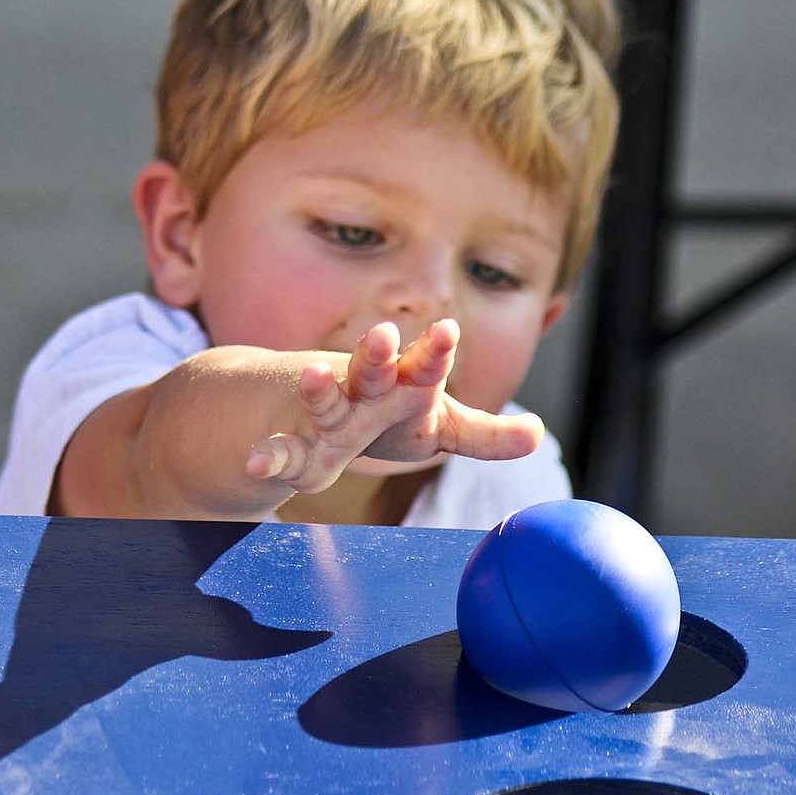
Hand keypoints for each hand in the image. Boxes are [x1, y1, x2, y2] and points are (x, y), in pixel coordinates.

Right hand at [245, 319, 542, 493]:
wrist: (314, 403)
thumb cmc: (390, 415)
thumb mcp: (438, 426)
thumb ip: (484, 434)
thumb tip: (539, 435)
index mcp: (405, 385)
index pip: (424, 365)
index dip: (434, 352)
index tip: (447, 330)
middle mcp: (364, 391)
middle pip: (373, 371)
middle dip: (378, 356)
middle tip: (383, 337)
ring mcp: (327, 414)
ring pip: (324, 400)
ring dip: (319, 388)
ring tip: (312, 374)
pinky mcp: (298, 445)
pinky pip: (283, 451)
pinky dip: (270, 457)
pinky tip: (256, 464)